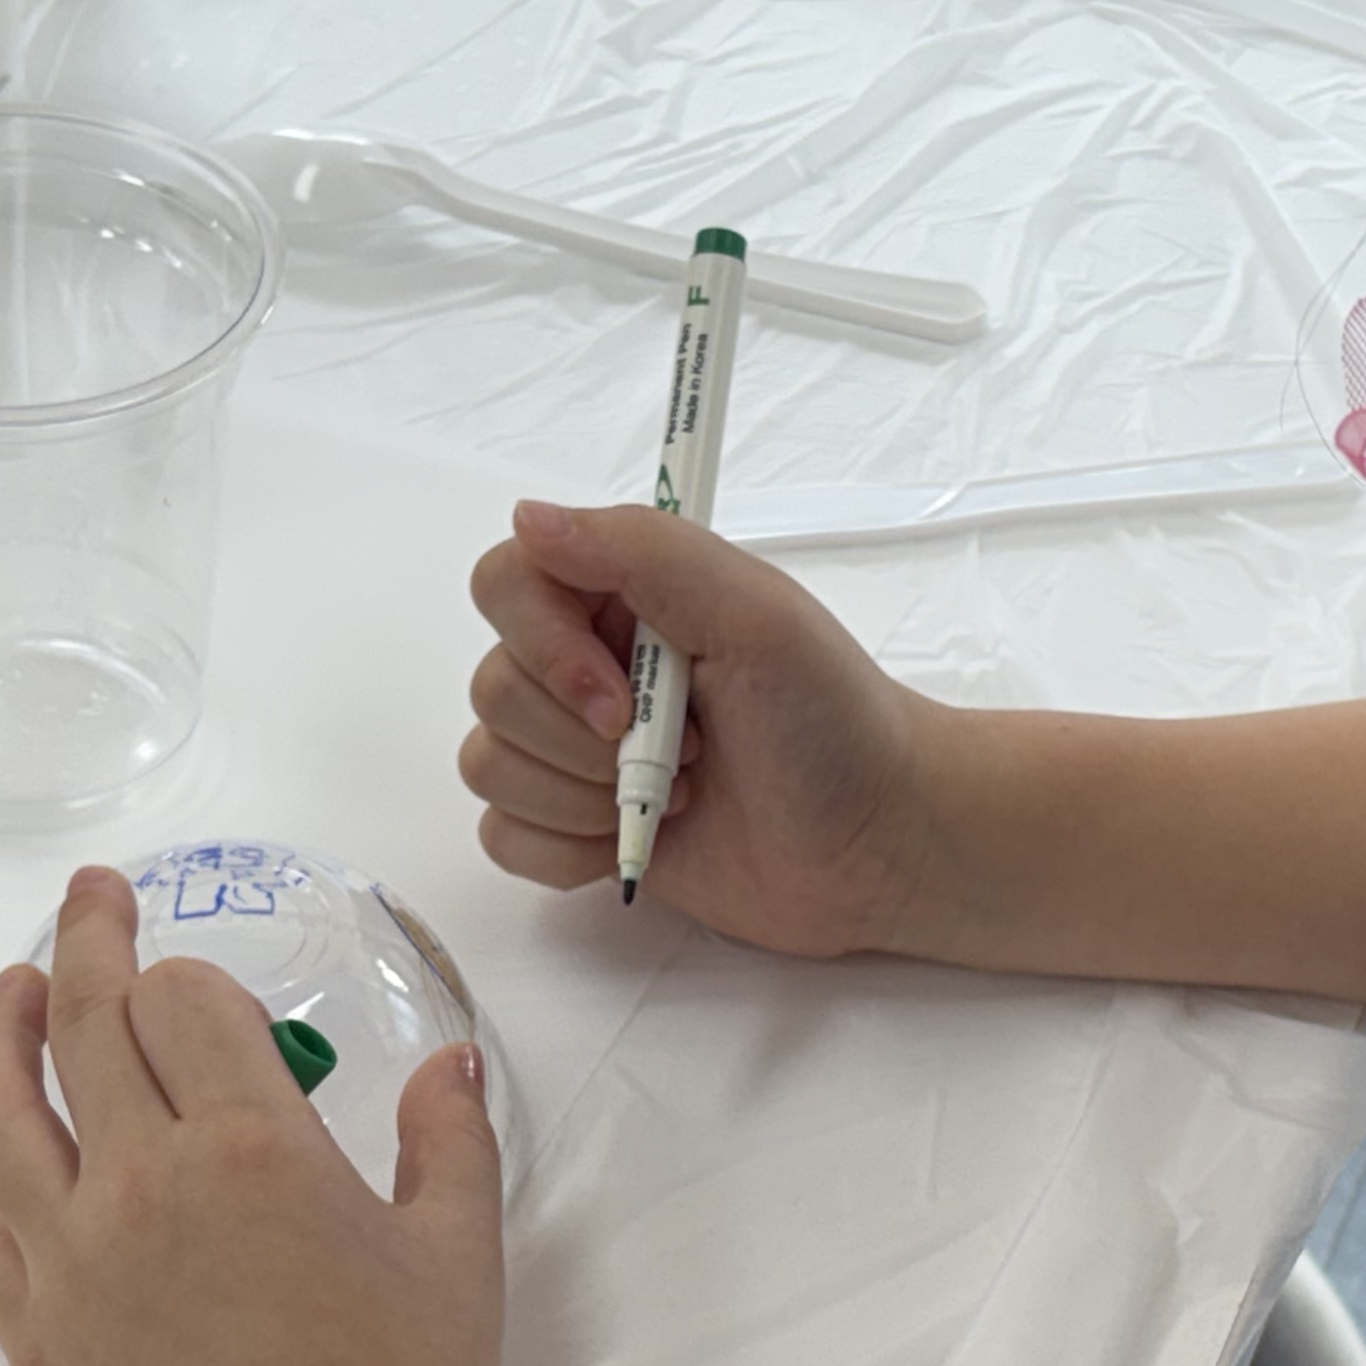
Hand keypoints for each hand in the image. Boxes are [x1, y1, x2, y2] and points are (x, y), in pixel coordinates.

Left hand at [0, 866, 508, 1365]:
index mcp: (251, 1147)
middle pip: (80, 1023)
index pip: (181, 1001)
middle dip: (82, 941)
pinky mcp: (36, 1344)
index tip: (197, 979)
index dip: (188, 976)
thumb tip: (450, 1064)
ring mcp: (70, 1267)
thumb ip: (448, 1138)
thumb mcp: (460, 1251)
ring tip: (8, 992)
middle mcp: (141, 1186)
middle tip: (88, 899)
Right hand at [461, 499, 954, 956]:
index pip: (508, 584)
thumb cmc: (837, 725)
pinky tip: (638, 842)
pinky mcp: (576, 827)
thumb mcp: (757, 615)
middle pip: (494, 685)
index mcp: (626, 598)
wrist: (876, 845)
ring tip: (678, 796)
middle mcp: (591, 666)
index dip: (543, 645)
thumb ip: (643, 552)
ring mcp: (579, 752)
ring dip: (583, 797)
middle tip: (688, 753)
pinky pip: (502, 835)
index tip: (619, 695)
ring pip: (489, 762)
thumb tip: (532, 517)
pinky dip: (564, 849)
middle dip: (583, 740)